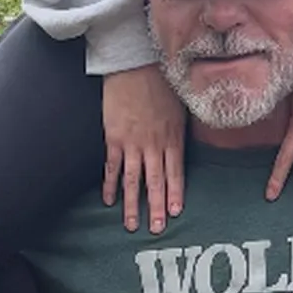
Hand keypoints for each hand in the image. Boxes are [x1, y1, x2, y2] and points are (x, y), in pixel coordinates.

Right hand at [102, 62, 186, 233]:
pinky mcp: (113, 138)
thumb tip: (184, 146)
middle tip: (156, 229)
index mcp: (172, 137)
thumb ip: (182, 130)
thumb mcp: (181, 106)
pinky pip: (111, 167)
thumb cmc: (160, 80)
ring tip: (131, 225)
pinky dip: (109, 185)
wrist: (134, 63)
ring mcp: (132, 143)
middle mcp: (153, 144)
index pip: (176, 172)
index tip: (175, 213)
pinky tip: (108, 201)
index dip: (175, 194)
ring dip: (132, 205)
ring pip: (132, 180)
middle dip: (156, 208)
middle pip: (155, 182)